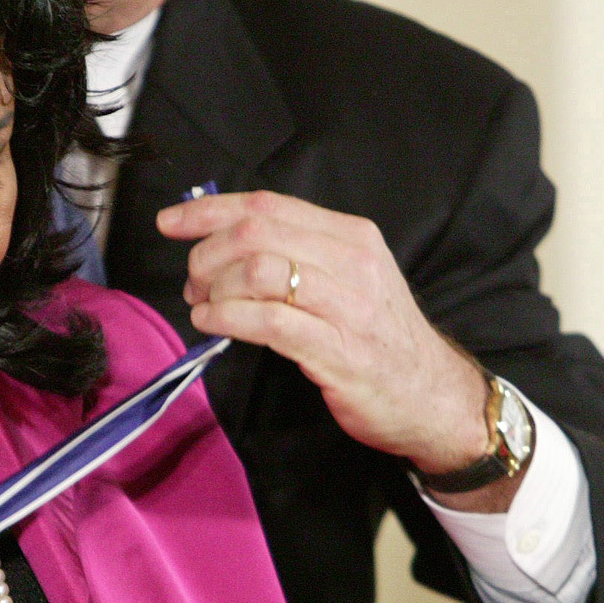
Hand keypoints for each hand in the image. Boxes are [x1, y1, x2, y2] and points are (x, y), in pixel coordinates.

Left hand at [157, 192, 516, 506]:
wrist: (432, 396)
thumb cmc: (379, 339)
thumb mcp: (348, 280)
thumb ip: (299, 254)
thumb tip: (225, 240)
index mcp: (352, 236)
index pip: (269, 205)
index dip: (210, 211)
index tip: (171, 223)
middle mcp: (353, 262)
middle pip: (257, 233)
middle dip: (208, 253)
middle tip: (194, 281)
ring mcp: (348, 306)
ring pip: (260, 270)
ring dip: (215, 287)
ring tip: (204, 306)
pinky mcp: (337, 349)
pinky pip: (268, 320)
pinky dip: (226, 317)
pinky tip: (211, 322)